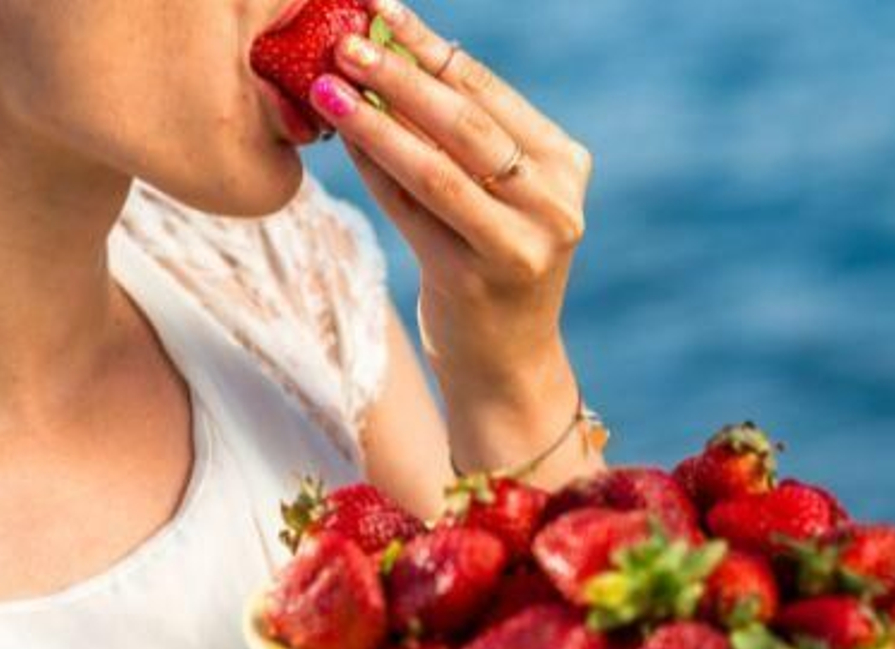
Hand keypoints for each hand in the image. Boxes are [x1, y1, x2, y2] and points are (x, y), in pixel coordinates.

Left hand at [309, 0, 591, 395]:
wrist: (507, 366)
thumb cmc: (494, 268)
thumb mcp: (497, 199)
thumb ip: (459, 141)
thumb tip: (385, 62)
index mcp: (566, 166)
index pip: (490, 91)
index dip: (431, 47)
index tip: (385, 9)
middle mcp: (553, 203)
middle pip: (464, 123)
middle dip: (398, 75)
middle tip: (346, 40)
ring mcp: (517, 244)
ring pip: (434, 167)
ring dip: (375, 121)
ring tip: (328, 85)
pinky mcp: (473, 279)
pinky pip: (410, 211)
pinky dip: (373, 172)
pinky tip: (340, 140)